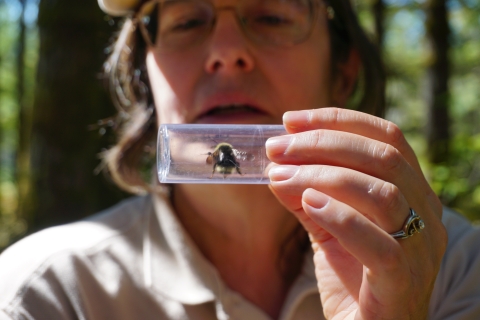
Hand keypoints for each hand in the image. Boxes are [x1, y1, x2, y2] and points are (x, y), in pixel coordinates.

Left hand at [266, 108, 446, 318]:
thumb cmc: (352, 276)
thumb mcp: (327, 226)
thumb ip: (307, 195)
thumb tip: (277, 166)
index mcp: (413, 192)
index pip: (385, 137)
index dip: (337, 121)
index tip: (290, 120)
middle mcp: (427, 214)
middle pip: (383, 157)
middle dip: (322, 143)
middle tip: (276, 148)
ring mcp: (421, 248)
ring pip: (382, 193)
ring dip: (322, 175)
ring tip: (280, 175)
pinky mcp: (403, 282)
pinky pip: (379, 243)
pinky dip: (340, 216)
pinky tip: (307, 203)